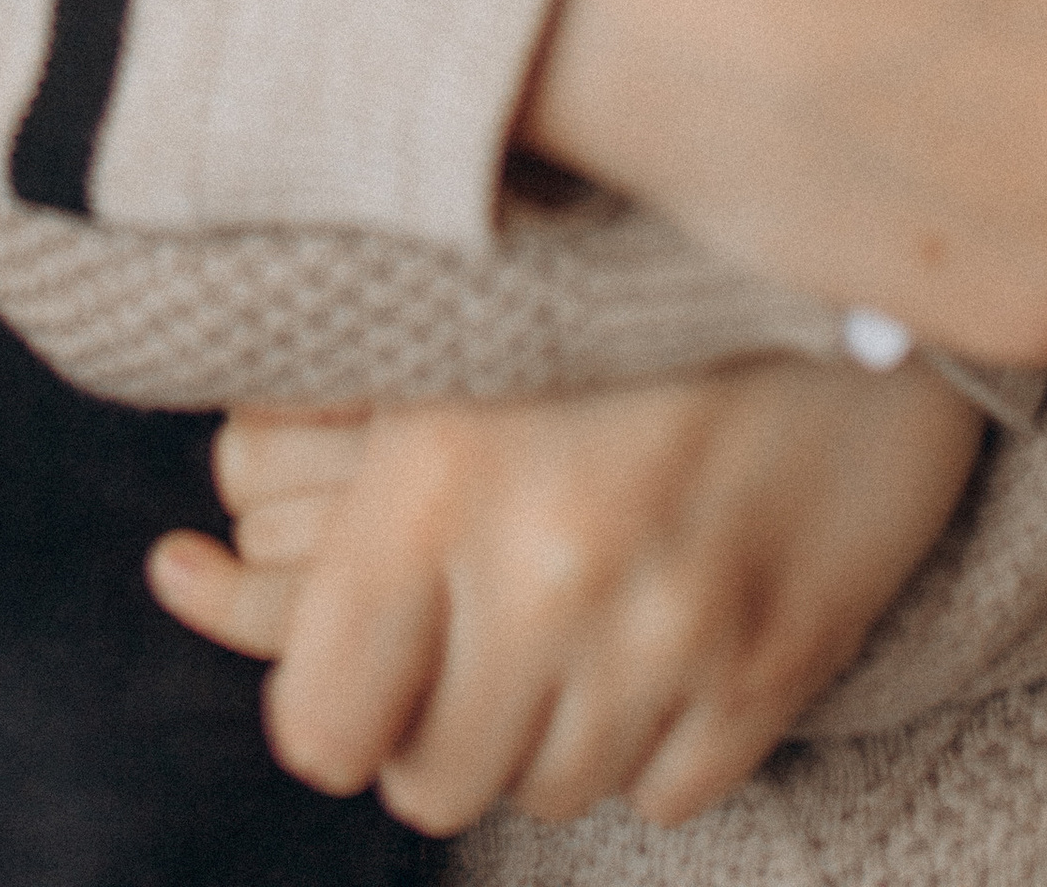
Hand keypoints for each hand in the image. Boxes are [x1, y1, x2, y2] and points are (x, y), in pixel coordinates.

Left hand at [147, 357, 985, 835]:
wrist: (848, 255)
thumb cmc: (627, 276)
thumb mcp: (457, 327)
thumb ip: (328, 435)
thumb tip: (198, 547)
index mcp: (436, 474)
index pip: (320, 722)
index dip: (332, 712)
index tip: (358, 670)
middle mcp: (544, 567)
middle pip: (434, 779)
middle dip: (438, 728)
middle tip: (466, 648)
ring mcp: (670, 629)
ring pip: (553, 788)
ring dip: (546, 731)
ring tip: (565, 630)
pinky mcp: (775, 664)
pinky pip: (670, 790)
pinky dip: (654, 741)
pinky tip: (656, 647)